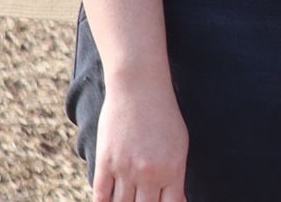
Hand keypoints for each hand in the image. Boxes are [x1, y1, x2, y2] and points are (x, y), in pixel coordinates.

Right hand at [90, 70, 188, 201]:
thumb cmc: (164, 117)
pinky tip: (108, 201)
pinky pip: (101, 196)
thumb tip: (178, 200)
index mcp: (173, 169)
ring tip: (128, 200)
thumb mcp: (179, 145)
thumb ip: (176, 176)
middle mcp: (150, 173)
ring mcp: (126, 169)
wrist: (140, 90)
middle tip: (141, 201)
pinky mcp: (105, 163)